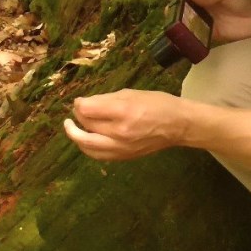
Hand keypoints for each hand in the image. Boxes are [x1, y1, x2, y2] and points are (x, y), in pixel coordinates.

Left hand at [64, 89, 186, 160]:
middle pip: (86, 126)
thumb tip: (85, 103)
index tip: (80, 100)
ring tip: (72, 128)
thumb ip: (107, 99)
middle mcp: (120, 132)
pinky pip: (98, 155)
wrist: (178, 126)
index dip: (80, 104)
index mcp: (124, 112)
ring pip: (87, 145)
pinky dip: (88, 147)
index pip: (88, 110)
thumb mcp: (133, 94)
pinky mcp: (123, 157)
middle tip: (76, 111)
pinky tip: (86, 139)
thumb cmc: (158, 104)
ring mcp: (121, 147)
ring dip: (76, 135)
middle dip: (77, 117)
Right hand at [161, 0, 250, 41]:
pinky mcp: (205, 33)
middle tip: (173, 17)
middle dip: (170, 9)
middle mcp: (197, 2)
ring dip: (175, 25)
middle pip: (175, 3)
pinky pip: (191, 35)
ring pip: (180, 20)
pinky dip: (185, 38)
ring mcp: (200, 18)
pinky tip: (183, 42)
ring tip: (177, 30)